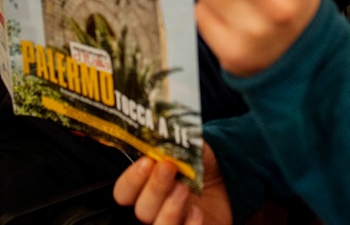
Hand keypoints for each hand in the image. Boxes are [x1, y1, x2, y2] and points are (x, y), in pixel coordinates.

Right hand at [114, 145, 230, 224]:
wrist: (226, 182)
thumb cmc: (199, 164)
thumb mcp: (190, 147)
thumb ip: (176, 141)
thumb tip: (165, 133)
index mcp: (144, 187)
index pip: (123, 192)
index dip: (132, 179)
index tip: (148, 161)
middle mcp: (153, 210)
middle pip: (141, 210)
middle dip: (154, 188)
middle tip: (168, 168)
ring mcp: (170, 223)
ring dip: (170, 209)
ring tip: (185, 188)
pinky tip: (198, 212)